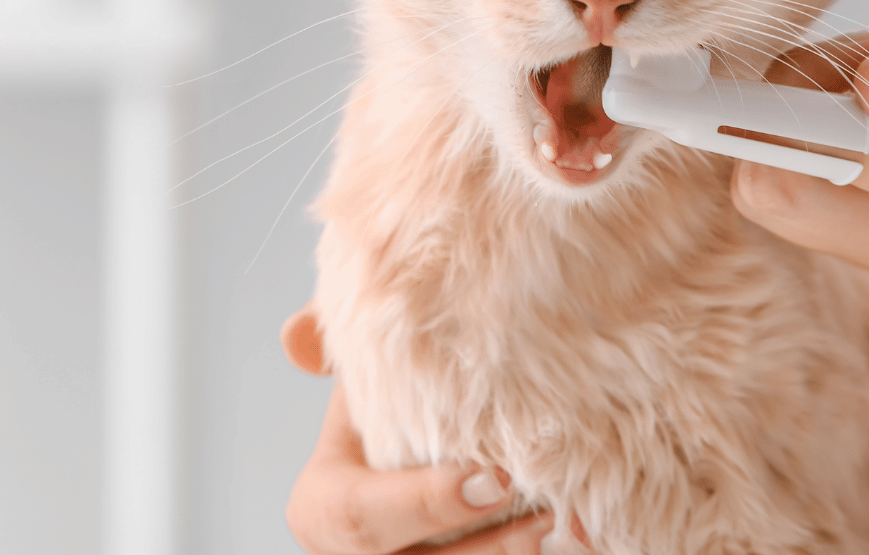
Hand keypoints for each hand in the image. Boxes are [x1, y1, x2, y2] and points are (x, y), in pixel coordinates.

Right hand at [281, 310, 575, 553]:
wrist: (416, 449)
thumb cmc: (388, 409)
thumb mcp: (359, 374)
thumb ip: (337, 345)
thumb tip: (297, 336)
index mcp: (324, 508)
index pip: (362, 517)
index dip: (426, 504)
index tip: (492, 476)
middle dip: (485, 546)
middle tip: (542, 507)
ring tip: (563, 519)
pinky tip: (571, 536)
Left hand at [731, 0, 868, 274]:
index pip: (821, 158)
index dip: (786, 100)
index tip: (827, 54)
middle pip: (771, 193)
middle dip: (781, 110)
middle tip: (852, 59)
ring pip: (769, 196)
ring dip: (789, 123)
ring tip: (866, 76)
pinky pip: (791, 196)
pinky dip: (801, 142)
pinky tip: (862, 106)